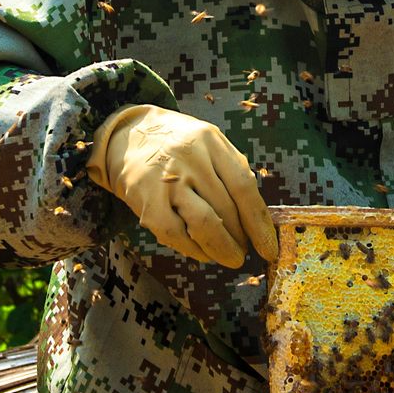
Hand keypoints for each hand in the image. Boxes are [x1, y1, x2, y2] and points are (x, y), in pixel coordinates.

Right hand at [86, 104, 279, 266]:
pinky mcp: (145, 198)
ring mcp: (166, 177)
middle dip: (241, 238)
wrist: (125, 134)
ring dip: (222, 248)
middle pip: (226, 208)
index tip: (269, 248)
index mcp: (212, 141)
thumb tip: (258, 218)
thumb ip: (232, 171)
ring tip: (230, 257)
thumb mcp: (208, 143)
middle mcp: (190, 157)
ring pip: (204, 223)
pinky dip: (193, 249)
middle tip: (245, 251)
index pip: (244, 187)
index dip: (260, 223)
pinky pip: (174, 233)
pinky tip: (203, 253)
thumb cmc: (177, 145)